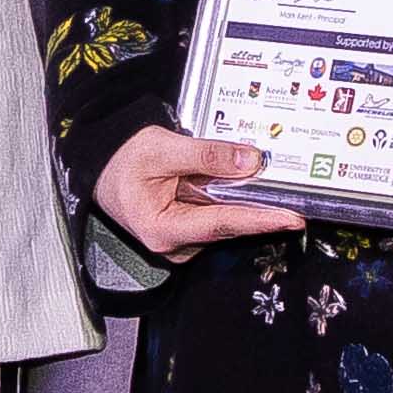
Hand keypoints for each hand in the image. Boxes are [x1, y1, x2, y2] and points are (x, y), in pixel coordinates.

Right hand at [95, 123, 301, 259]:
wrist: (99, 166)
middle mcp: (173, 244)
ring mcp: (181, 241)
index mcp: (162, 229)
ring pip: (225, 220)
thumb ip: (207, 155)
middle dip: (260, 207)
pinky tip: (238, 183)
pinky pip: (217, 215)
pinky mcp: (186, 231)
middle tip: (293, 192)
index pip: (222, 224)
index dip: (260, 219)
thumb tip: (250, 162)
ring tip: (264, 178)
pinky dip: (229, 199)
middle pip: (228, 225)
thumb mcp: (162, 148)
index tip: (291, 217)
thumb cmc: (120, 160)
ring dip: (245, 200)